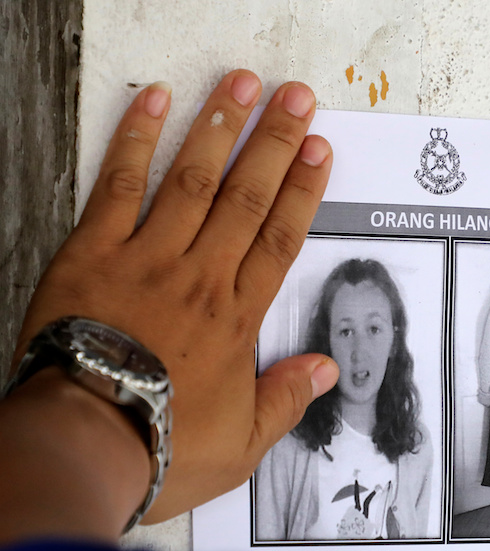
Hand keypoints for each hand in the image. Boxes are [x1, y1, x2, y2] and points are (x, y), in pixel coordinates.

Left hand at [13, 70, 338, 523]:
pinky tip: (156, 103)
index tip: (320, 151)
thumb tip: (324, 369)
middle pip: (247, 198)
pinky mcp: (93, 254)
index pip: (281, 240)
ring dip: (221, 128)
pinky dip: (137, 141)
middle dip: (275, 142)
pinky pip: (119, 186)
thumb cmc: (163, 445)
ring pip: (194, 180)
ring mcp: (147, 259)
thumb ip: (286, 400)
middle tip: (297, 99)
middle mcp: (200, 277)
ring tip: (243, 86)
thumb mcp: (243, 442)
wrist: (84, 442)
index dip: (304, 190)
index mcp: (237, 318)